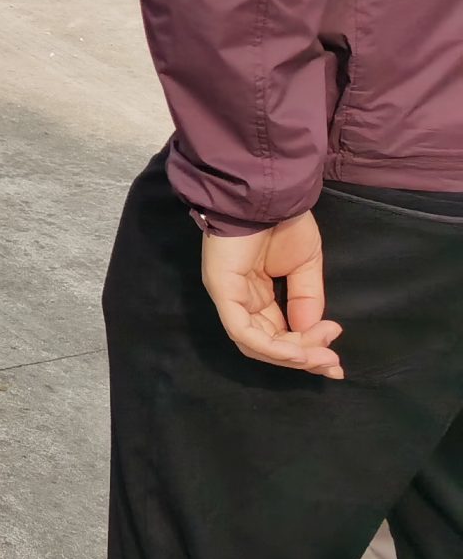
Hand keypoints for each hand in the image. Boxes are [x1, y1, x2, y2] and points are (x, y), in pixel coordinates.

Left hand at [201, 211, 343, 378]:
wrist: (269, 195)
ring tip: (322, 357)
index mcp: (256, 294)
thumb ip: (307, 302)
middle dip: (302, 358)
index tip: (336, 363)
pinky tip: (299, 351)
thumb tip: (313, 334)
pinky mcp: (222, 290)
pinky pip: (243, 331)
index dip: (305, 351)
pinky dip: (273, 347)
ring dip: (291, 356)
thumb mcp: (305, 267)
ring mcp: (228, 296)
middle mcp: (239, 299)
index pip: (276, 334)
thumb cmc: (284, 223)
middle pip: (266, 345)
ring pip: (254, 344)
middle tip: (332, 363)